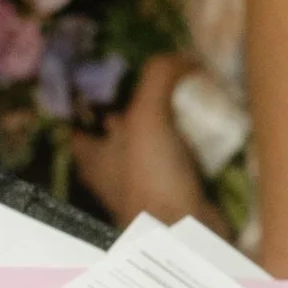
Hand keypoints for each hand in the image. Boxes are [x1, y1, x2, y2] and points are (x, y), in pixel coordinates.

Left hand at [73, 56, 222, 231]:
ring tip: (186, 112)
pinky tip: (207, 142)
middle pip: (116, 145)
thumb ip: (159, 77)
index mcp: (95, 159)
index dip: (85, 115)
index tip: (101, 93)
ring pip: (150, 159)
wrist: (184, 232)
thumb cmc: (151, 175)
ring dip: (165, 140)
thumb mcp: (147, 115)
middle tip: (153, 96)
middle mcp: (115, 178)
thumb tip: (184, 55)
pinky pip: (180, 173)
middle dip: (130, 124)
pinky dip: (191, 159)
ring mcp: (146, 192)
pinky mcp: (176, 202)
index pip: (79, 134)